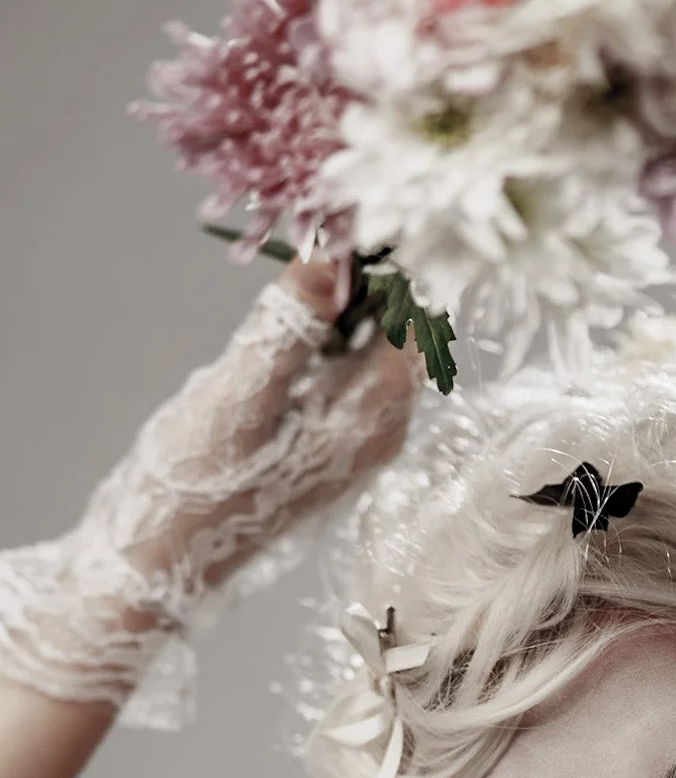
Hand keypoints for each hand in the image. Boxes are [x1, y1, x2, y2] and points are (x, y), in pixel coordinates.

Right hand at [0, 267, 419, 720]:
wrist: (161, 564)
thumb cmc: (196, 489)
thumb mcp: (240, 396)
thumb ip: (290, 326)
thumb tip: (332, 256)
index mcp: (374, 417)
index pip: (411, 316)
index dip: (387, 259)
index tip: (350, 213)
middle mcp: (380, 429)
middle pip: (397, 328)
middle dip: (366, 273)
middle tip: (320, 223)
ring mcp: (357, 437)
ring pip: (369, 344)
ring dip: (343, 299)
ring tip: (306, 255)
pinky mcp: (328, 441)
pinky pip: (344, 368)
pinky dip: (326, 331)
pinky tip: (293, 313)